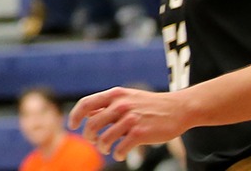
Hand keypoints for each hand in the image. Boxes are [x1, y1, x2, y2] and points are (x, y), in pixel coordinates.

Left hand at [71, 87, 191, 160]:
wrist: (178, 108)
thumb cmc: (150, 105)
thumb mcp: (127, 97)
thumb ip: (108, 105)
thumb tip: (88, 115)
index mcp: (115, 95)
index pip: (86, 104)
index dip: (75, 116)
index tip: (72, 125)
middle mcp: (120, 105)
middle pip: (92, 124)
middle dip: (89, 136)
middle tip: (93, 141)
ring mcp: (130, 119)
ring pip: (104, 138)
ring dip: (102, 147)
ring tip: (107, 149)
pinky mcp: (140, 133)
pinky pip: (121, 148)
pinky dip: (117, 154)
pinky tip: (120, 155)